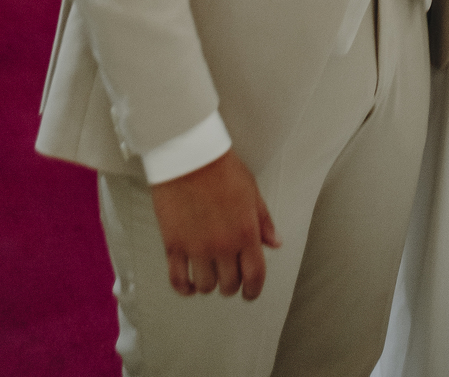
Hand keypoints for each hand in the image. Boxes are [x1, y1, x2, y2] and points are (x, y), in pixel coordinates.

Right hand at [150, 150, 280, 300]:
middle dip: (232, 285)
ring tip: (209, 274)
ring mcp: (197, 248)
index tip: (250, 293)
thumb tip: (275, 243)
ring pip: (206, 286)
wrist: (189, 156)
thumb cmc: (221, 168)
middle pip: (230, 285)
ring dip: (209, 284)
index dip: (254, 290)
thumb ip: (263, 221)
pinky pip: (178, 280)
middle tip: (229, 276)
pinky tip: (189, 284)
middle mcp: (222, 246)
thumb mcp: (252, 191)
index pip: (255, 276)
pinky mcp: (174, 246)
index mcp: (246, 233)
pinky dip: (184, 288)